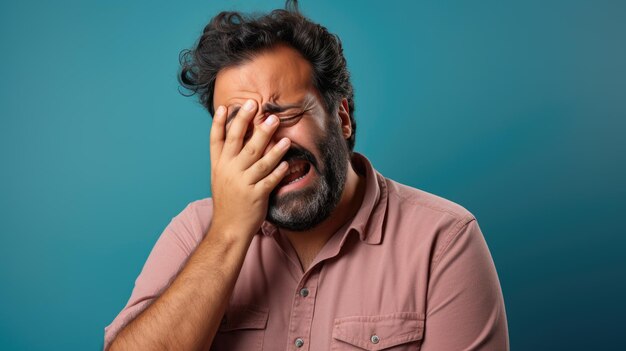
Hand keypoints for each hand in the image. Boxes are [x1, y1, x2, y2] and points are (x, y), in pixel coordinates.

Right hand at [209, 99, 290, 240]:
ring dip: (272, 145)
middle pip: (238, 142)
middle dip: (248, 122)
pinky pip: (269, 180)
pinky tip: (286, 162)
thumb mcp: (220, 177)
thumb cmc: (228, 201)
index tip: (227, 106)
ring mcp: (242, 183)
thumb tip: (237, 136)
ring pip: (258, 159)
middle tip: (258, 105)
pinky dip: (278, 171)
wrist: (228, 228)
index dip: (220, 123)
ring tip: (282, 132)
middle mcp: (228, 171)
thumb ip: (227, 158)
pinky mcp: (255, 195)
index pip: (216, 140)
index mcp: (218, 165)